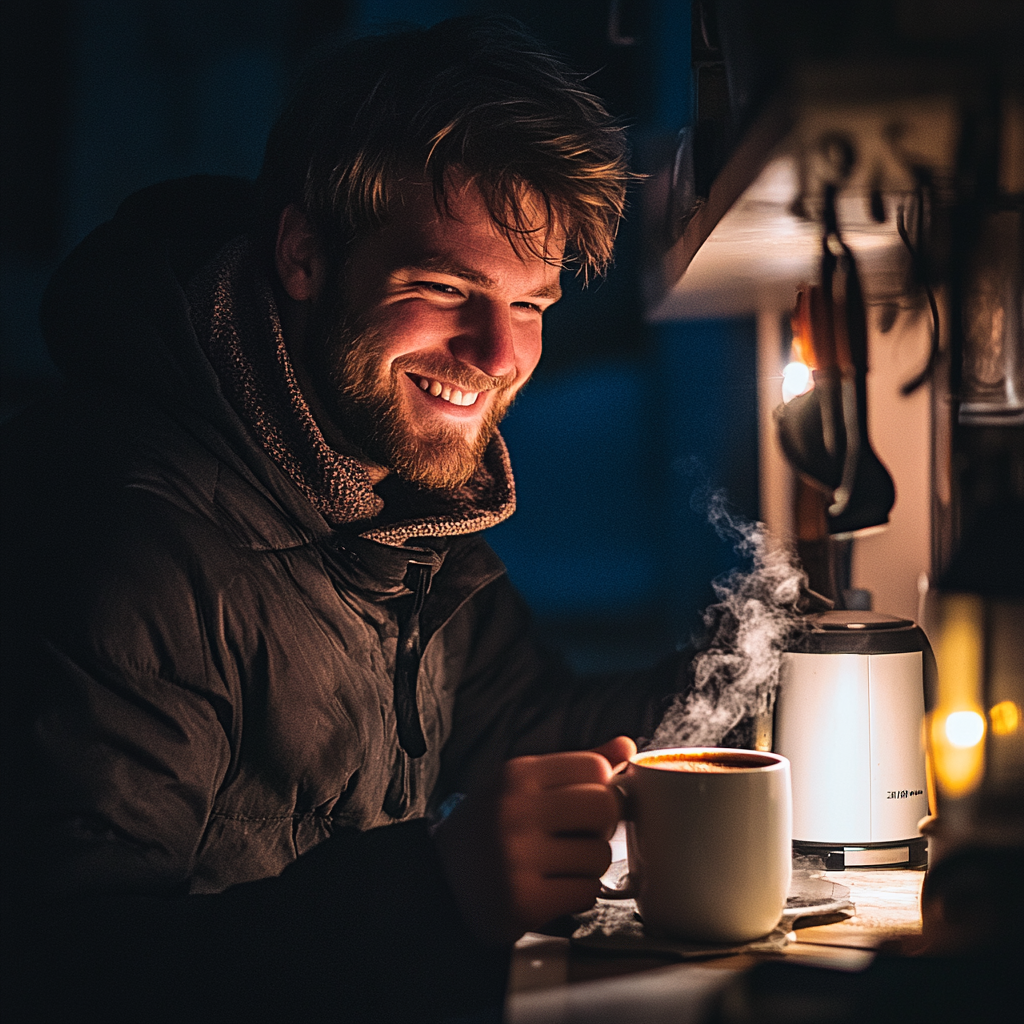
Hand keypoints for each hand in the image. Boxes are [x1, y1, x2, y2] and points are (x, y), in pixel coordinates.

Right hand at [432, 736, 635, 943]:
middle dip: (600, 826)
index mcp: (518, 774)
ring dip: (588, 865)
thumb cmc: (489, 827)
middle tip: (577, 835)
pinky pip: (586, 892)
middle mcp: (516, 810)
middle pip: (605, 807)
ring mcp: (518, 856)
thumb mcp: (522, 783)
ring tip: (558, 864)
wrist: (440, 880)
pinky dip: (577, 894)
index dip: (601, 788)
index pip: (596, 768)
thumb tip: (627, 746)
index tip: (585, 803)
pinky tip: (551, 888)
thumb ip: (575, 765)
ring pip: (600, 855)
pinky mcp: (524, 900)